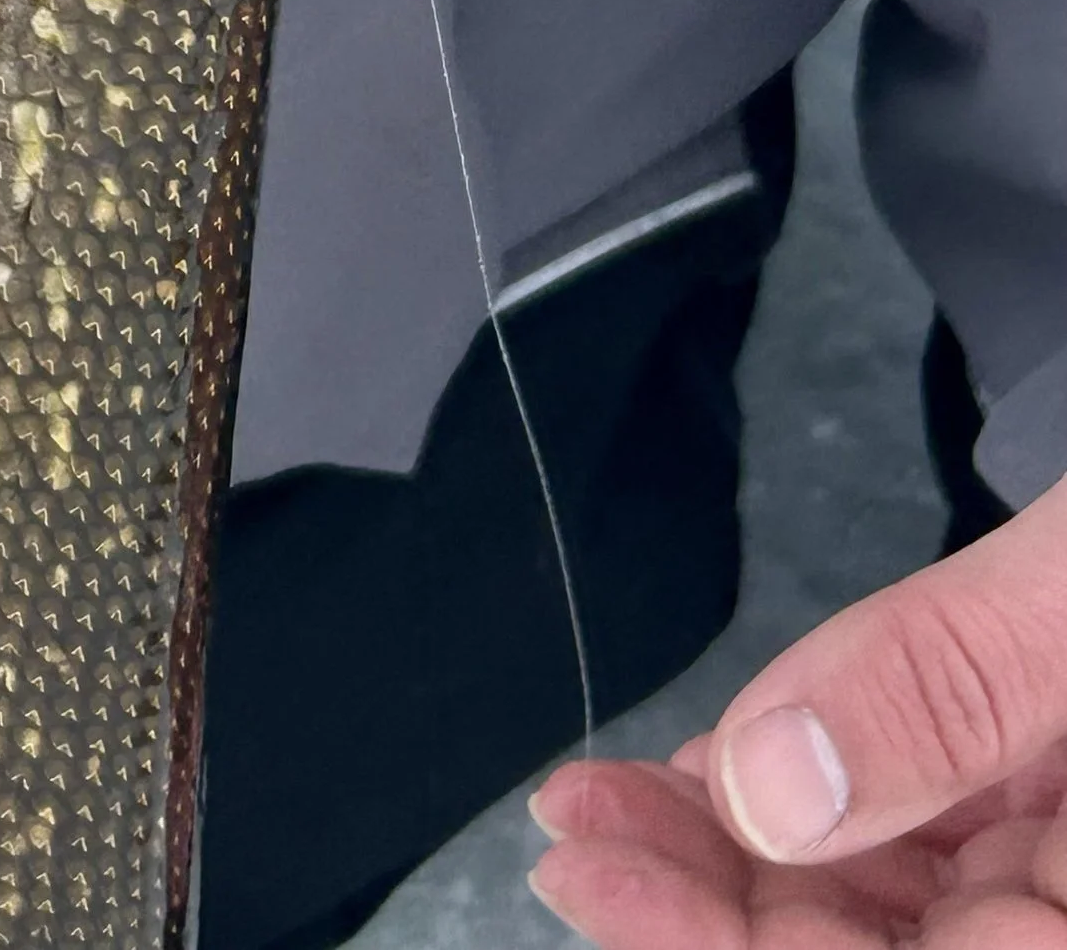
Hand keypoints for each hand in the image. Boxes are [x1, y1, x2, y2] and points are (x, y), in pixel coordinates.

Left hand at [530, 470, 1066, 943]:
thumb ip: (949, 683)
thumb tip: (764, 786)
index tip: (594, 881)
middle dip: (715, 906)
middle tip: (572, 829)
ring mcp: (1065, 840)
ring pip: (894, 901)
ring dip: (741, 854)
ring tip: (607, 797)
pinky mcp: (1053, 776)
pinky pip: (931, 823)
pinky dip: (814, 799)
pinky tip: (716, 769)